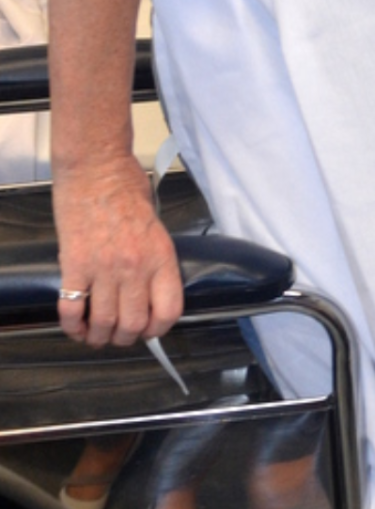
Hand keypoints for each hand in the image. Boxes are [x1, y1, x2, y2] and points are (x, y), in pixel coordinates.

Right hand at [52, 155, 182, 347]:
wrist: (96, 170)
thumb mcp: (157, 226)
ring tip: (96, 336)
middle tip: (119, 337)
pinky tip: (75, 327)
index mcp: (161, 257)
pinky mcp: (73, 265)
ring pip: (103, 322)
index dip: (158, 329)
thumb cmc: (127, 192)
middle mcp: (135, 267)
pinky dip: (72, 325)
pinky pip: (71, 307)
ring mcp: (103, 268)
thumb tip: (151, 289)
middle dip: (126, 338)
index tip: (149, 331)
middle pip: (133, 323)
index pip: (169, 310)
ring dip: (99, 336)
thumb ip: (155, 259)